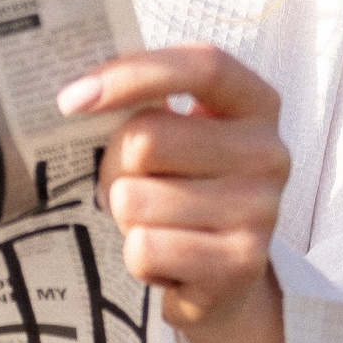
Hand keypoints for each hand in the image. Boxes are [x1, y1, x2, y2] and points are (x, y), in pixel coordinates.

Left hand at [58, 42, 289, 334]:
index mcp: (255, 104)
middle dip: (113, 165)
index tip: (72, 98)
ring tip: (153, 223)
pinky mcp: (240, 265)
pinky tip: (166, 260)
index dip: (135, 74)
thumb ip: (144, 101)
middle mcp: (269, 152)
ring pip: (135, 200)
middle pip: (148, 139)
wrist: (228, 277)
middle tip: (124, 182)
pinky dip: (137, 258)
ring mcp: (261, 211)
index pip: (204, 66)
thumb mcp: (179, 133)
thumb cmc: (187, 186)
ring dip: (125, 217)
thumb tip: (77, 92)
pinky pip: (144, 249)